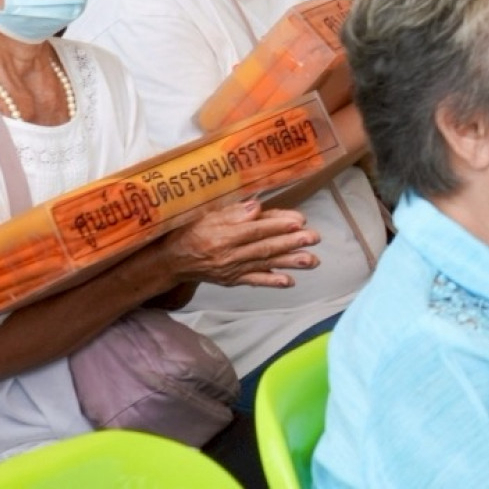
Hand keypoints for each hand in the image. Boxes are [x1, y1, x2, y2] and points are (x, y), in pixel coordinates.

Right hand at [162, 199, 319, 289]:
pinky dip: (271, 281)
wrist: (173, 260)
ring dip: (290, 262)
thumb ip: (233, 212)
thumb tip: (257, 207)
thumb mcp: (208, 215)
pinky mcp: (232, 280)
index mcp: (222, 236)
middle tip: (314, 237)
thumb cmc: (192, 231)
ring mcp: (231, 270)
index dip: (278, 225)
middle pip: (264, 248)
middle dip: (292, 242)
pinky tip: (289, 281)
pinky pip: (254, 281)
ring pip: (264, 264)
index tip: (300, 221)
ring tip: (312, 260)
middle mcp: (228, 255)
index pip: (255, 230)